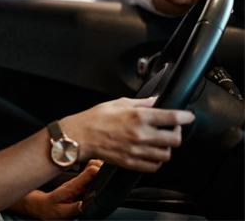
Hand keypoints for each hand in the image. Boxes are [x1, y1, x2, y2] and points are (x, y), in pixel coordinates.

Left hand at [11, 160, 102, 219]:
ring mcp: (78, 182)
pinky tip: (102, 175)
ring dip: (101, 167)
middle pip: (92, 165)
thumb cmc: (49, 208)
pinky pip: (90, 175)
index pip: (88, 172)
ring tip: (110, 171)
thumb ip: (74, 208)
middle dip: (102, 165)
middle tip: (112, 170)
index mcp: (72, 186)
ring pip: (92, 168)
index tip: (107, 175)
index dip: (99, 170)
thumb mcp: (61, 212)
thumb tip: (86, 207)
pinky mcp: (79, 185)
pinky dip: (98, 172)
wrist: (42, 206)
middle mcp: (76, 182)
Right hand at [60, 97, 194, 172]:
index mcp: (139, 117)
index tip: (188, 117)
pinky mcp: (131, 163)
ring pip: (166, 155)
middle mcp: (140, 135)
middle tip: (170, 129)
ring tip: (159, 142)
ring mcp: (136, 151)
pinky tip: (149, 153)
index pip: (172, 118)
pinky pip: (154, 166)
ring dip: (166, 148)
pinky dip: (155, 161)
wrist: (79, 136)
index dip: (186, 117)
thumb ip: (142, 103)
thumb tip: (156, 100)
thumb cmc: (95, 118)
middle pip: (175, 139)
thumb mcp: (119, 103)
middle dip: (176, 133)